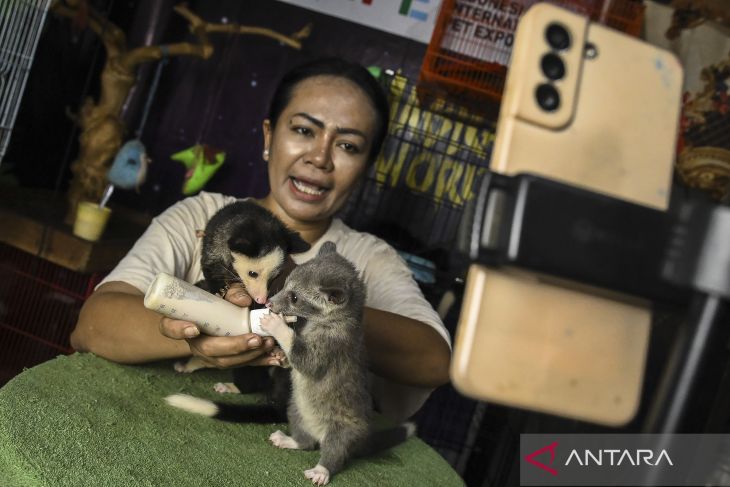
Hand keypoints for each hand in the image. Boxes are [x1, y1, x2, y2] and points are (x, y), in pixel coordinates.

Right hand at [157, 282, 279, 367]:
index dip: (180, 330)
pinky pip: (242, 364)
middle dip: (234, 347)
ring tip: (267, 343)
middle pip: (209, 350)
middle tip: (255, 339)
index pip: (171, 328)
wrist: (218, 314)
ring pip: (226, 361)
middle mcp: (194, 343)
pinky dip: (259, 361)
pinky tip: (274, 358)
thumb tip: (245, 301)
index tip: (194, 329)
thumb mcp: (220, 292)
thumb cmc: (215, 301)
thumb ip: (232, 293)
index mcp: (182, 323)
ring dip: (249, 355)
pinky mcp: (227, 360)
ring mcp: (210, 355)